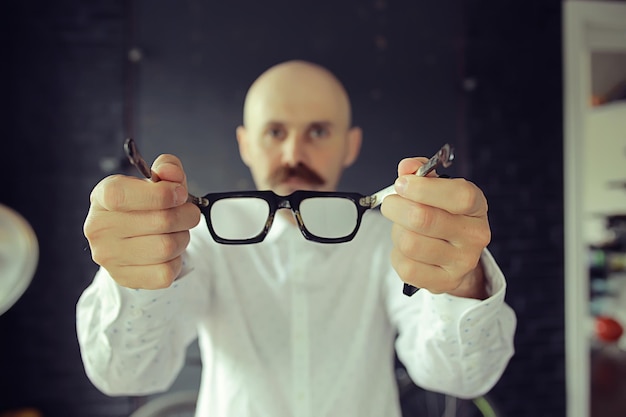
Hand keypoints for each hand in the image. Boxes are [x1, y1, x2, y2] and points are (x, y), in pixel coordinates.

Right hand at [83, 154, 200, 288]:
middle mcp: (99, 228)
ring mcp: (109, 257)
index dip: (159, 194)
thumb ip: (168, 169)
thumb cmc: (146, 206)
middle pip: (159, 222)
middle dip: (185, 216)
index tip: (180, 193)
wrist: (134, 240)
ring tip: (177, 232)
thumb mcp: (156, 181)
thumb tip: (171, 172)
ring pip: (166, 248)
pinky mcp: (124, 278)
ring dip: (183, 238)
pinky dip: (176, 261)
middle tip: (188, 213)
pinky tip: (168, 253)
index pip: (122, 195)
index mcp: (102, 197)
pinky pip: (165, 272)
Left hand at [380, 157, 489, 298]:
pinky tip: (405, 250)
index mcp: (476, 206)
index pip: (459, 196)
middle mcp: (475, 235)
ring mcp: (462, 262)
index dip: (424, 188)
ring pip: (410, 243)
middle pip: (423, 219)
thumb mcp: (437, 189)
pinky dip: (397, 255)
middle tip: (390, 203)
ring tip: (402, 228)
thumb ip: (420, 173)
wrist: (455, 256)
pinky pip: (406, 267)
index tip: (401, 183)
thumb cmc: (443, 216)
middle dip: (396, 207)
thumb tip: (406, 167)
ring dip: (397, 232)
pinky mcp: (444, 282)